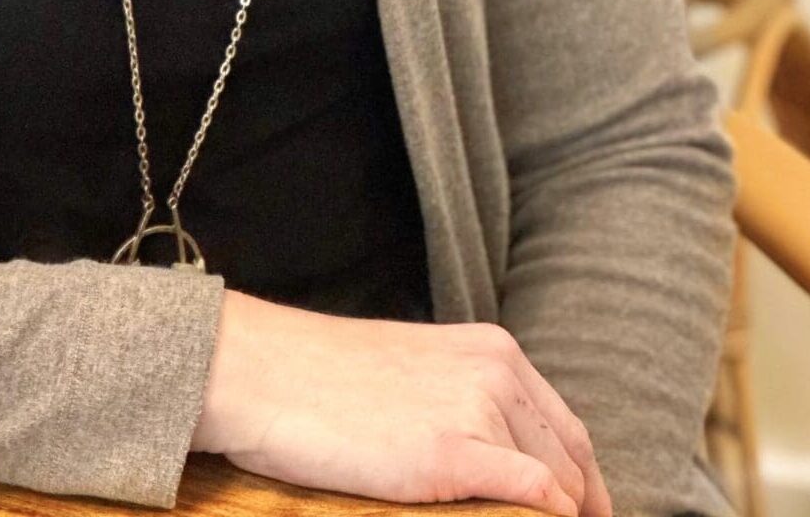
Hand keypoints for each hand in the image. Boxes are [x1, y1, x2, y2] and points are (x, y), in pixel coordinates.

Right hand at [191, 290, 613, 516]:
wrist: (261, 370)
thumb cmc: (323, 379)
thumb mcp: (417, 373)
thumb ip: (470, 405)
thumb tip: (517, 470)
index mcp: (491, 349)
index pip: (570, 434)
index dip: (589, 490)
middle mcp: (495, 372)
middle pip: (574, 466)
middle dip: (581, 511)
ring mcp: (475, 410)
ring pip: (558, 489)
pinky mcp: (449, 453)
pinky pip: (534, 498)